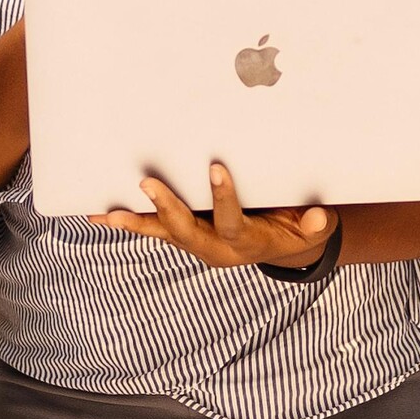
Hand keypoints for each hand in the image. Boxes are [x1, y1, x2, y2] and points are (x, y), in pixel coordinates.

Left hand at [90, 163, 336, 269]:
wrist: (282, 250)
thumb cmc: (296, 231)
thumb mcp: (311, 230)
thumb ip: (313, 224)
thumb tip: (318, 216)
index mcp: (246, 244)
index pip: (232, 222)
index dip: (224, 198)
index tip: (216, 168)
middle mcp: (215, 249)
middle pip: (186, 231)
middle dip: (166, 207)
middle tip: (147, 183)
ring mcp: (197, 244)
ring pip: (162, 233)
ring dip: (133, 222)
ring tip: (104, 212)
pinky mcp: (186, 236)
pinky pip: (155, 229)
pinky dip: (130, 221)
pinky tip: (101, 213)